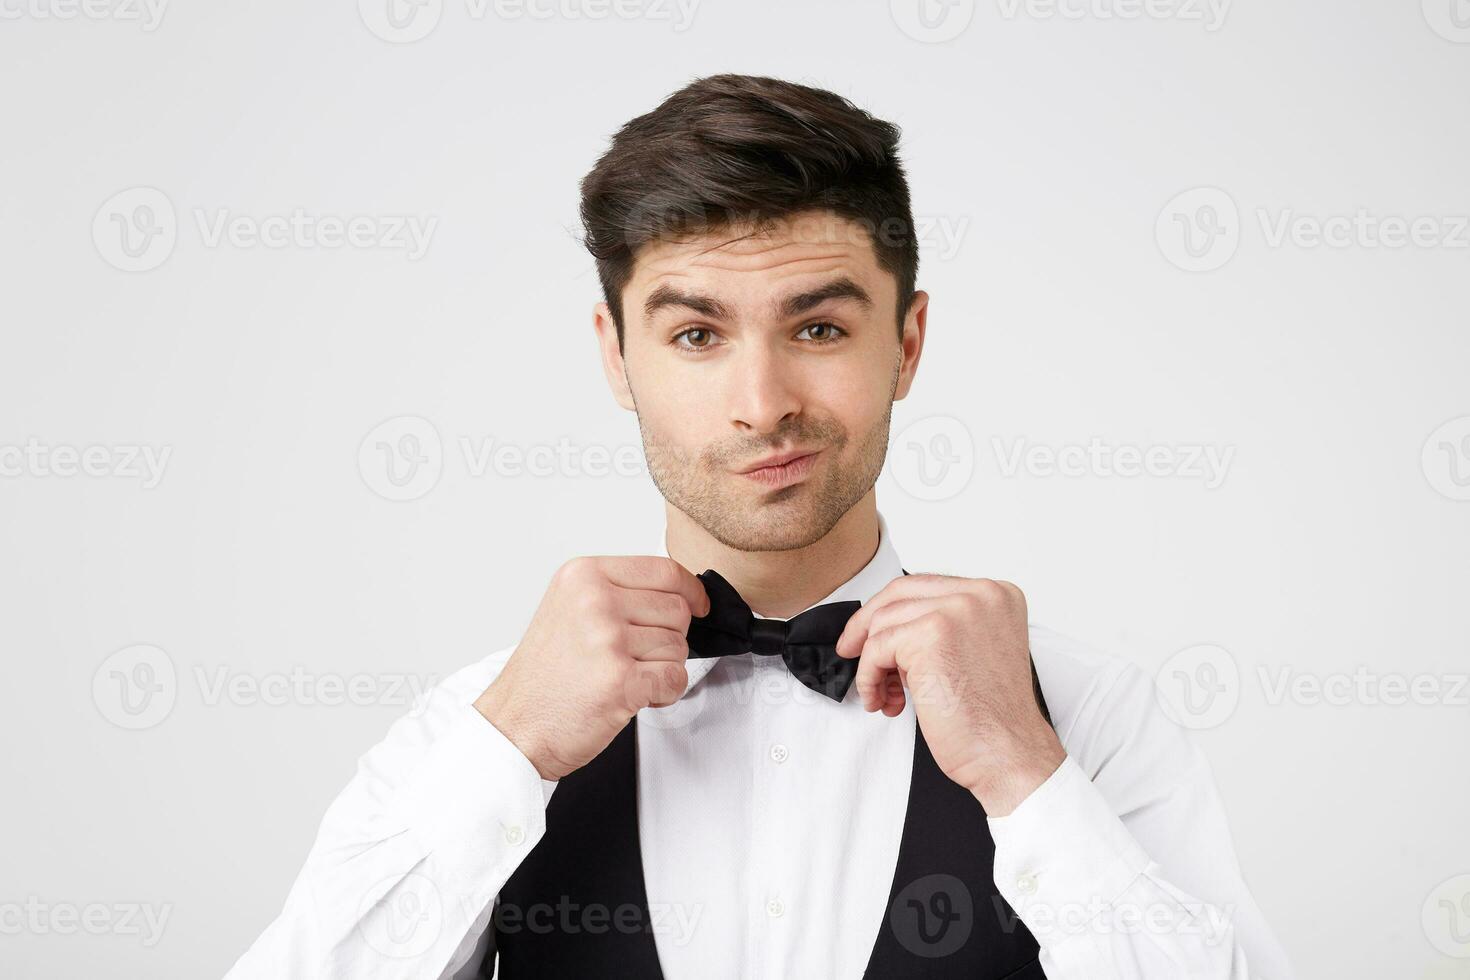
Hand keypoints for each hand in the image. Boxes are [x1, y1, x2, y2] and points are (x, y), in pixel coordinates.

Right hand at [474, 556, 709, 780]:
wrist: (514, 726)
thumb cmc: (544, 676)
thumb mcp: (568, 609)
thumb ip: (617, 592)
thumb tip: (680, 591)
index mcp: (583, 576)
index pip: (664, 570)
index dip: (690, 589)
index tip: (698, 603)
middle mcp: (595, 601)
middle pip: (677, 609)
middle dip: (668, 637)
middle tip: (634, 657)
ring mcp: (608, 640)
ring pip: (678, 646)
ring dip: (662, 668)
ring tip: (624, 678)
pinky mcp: (621, 680)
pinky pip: (675, 678)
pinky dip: (665, 693)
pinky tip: (634, 696)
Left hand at [834, 574, 1065, 815]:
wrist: (1008, 754)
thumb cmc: (992, 718)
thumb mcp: (973, 653)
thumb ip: (942, 629)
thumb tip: (892, 627)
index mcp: (995, 595)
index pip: (926, 586)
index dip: (890, 610)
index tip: (870, 631)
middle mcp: (980, 595)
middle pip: (900, 594)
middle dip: (866, 624)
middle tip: (851, 650)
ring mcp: (956, 610)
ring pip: (884, 623)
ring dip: (872, 662)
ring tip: (883, 692)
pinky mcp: (930, 635)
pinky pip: (877, 648)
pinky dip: (869, 676)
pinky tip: (881, 698)